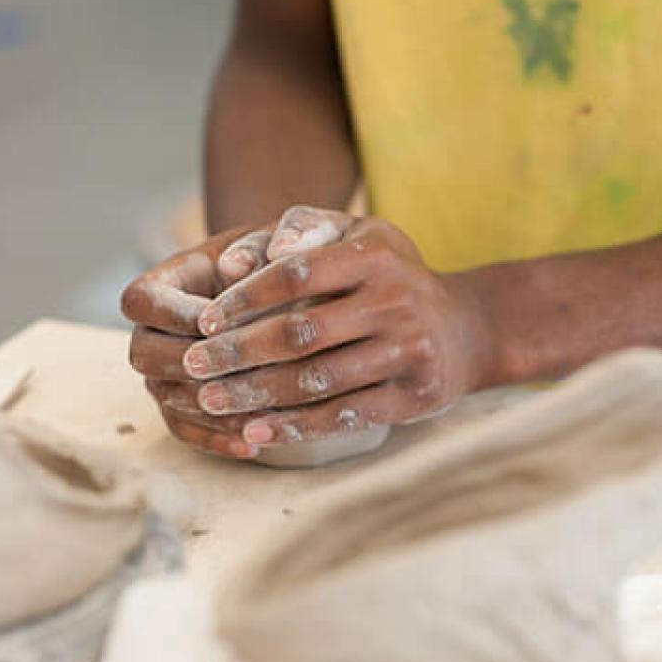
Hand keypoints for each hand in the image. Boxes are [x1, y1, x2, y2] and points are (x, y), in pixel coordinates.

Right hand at [122, 226, 276, 458]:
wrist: (288, 290)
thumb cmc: (277, 260)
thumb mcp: (272, 242)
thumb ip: (256, 247)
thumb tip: (234, 267)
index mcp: (165, 284)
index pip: (140, 300)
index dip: (171, 315)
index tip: (214, 323)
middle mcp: (154, 331)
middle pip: (143, 354)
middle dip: (185, 366)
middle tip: (231, 374)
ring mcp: (165, 371)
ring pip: (165, 396)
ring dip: (205, 407)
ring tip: (249, 415)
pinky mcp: (184, 404)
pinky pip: (186, 429)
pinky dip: (216, 439)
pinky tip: (253, 445)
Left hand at [184, 206, 493, 448]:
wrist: (467, 329)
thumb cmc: (387, 277)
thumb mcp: (357, 235)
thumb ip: (299, 230)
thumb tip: (232, 261)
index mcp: (376, 254)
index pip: (296, 273)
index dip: (244, 298)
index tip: (203, 321)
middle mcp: (396, 300)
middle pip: (300, 333)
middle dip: (238, 353)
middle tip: (194, 366)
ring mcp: (408, 351)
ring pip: (316, 380)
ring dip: (256, 395)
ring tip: (210, 401)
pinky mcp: (413, 397)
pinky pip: (342, 417)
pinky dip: (294, 428)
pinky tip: (253, 432)